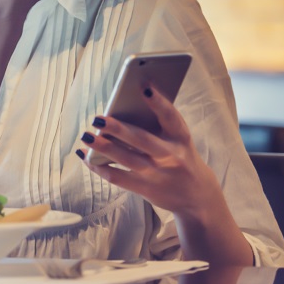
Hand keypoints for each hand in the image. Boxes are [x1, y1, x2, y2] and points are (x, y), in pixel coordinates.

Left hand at [75, 85, 255, 264]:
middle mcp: (170, 155)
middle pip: (141, 140)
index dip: (158, 102)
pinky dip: (99, 167)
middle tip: (98, 118)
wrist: (197, 197)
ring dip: (103, 147)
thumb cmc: (181, 157)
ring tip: (86, 136)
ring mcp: (157, 174)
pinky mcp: (145, 188)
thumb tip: (123, 106)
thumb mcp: (178, 140)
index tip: (144, 87)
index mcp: (180, 138)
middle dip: (118, 129)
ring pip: (126, 159)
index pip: (170, 117)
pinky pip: (118, 177)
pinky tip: (86, 156)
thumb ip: (158, 125)